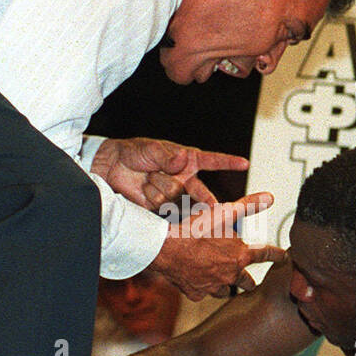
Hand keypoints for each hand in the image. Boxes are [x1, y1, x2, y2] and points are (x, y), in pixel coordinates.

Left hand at [90, 137, 246, 212]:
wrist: (111, 167)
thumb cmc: (134, 152)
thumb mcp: (151, 149)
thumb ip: (167, 156)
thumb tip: (181, 160)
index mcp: (186, 161)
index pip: (211, 161)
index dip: (228, 162)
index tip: (244, 163)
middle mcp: (183, 178)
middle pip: (200, 191)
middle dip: (205, 199)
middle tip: (213, 207)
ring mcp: (172, 193)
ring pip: (176, 196)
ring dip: (159, 186)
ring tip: (147, 177)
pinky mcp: (160, 207)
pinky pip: (162, 205)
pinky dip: (151, 195)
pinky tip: (143, 188)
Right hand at [150, 191, 285, 298]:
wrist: (166, 248)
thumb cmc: (193, 229)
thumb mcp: (223, 213)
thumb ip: (248, 206)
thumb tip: (269, 197)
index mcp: (239, 256)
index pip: (265, 255)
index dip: (277, 255)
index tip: (284, 257)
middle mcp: (229, 274)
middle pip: (247, 283)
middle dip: (249, 281)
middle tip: (250, 280)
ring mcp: (213, 286)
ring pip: (226, 291)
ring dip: (227, 286)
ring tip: (225, 282)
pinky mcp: (196, 293)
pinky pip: (204, 293)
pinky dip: (203, 288)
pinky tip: (200, 282)